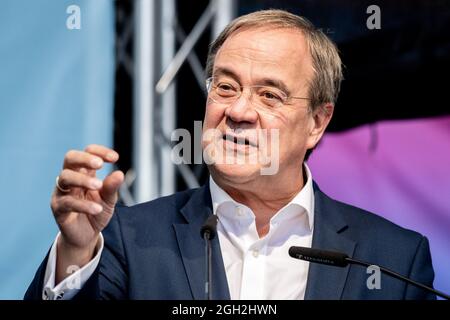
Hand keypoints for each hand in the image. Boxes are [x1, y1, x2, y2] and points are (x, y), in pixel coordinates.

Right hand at [51, 144, 123, 280]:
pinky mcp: (58, 208)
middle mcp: (70, 179)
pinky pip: (67, 202)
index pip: (87, 152)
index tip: (114, 158)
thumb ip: (112, 187)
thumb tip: (119, 173)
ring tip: (98, 186)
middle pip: (70, 158)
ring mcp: (62, 192)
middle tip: (99, 164)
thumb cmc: (96, 211)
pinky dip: (83, 205)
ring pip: (65, 177)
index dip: (99, 151)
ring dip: (82, 179)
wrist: (86, 235)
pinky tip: (97, 208)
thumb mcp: (109, 199)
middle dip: (84, 159)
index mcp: (84, 173)